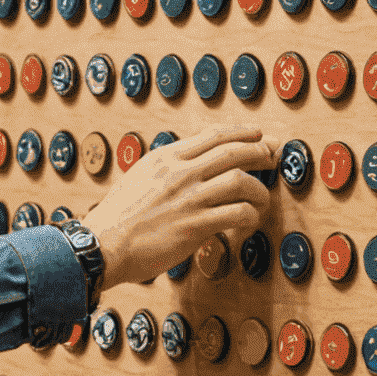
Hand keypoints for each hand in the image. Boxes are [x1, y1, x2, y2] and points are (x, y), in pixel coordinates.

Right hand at [85, 126, 277, 289]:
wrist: (104, 243)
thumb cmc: (118, 216)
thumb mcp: (140, 178)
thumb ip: (166, 169)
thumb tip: (190, 164)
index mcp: (166, 157)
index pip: (213, 135)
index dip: (242, 132)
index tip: (259, 134)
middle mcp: (180, 172)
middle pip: (233, 152)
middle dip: (259, 152)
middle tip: (272, 157)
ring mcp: (189, 198)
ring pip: (240, 181)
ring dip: (259, 189)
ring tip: (262, 199)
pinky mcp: (195, 225)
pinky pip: (237, 213)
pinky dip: (250, 215)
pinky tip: (250, 221)